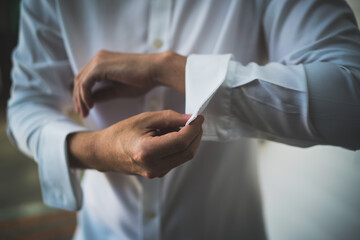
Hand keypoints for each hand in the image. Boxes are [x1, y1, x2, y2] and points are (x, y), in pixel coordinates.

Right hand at [67, 110, 203, 177]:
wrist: (104, 152)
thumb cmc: (120, 133)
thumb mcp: (144, 119)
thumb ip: (169, 118)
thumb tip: (190, 118)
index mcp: (147, 151)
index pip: (181, 141)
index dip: (194, 128)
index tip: (199, 117)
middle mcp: (153, 166)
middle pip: (187, 152)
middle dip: (196, 135)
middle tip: (195, 121)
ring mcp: (156, 173)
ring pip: (184, 156)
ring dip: (189, 141)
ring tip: (181, 127)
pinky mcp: (158, 174)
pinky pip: (177, 159)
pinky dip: (181, 147)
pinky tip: (174, 136)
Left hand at [73, 50, 186, 116]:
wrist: (155, 70)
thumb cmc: (142, 79)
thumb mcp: (118, 90)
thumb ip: (104, 93)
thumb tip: (91, 101)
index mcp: (102, 62)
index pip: (85, 79)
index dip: (81, 95)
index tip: (85, 109)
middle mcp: (98, 58)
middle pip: (78, 80)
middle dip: (78, 98)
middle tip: (82, 114)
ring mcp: (98, 60)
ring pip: (80, 82)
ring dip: (80, 99)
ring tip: (85, 112)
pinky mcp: (100, 66)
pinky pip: (85, 83)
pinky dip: (85, 96)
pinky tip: (91, 106)